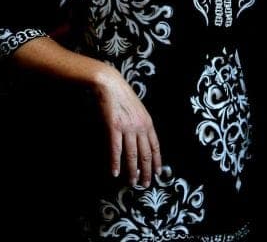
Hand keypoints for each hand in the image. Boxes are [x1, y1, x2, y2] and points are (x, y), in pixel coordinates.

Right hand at [93, 70, 161, 187]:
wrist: (109, 83)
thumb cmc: (122, 95)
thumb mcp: (138, 109)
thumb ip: (141, 123)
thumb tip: (141, 139)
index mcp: (147, 122)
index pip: (155, 146)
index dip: (157, 161)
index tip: (157, 173)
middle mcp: (140, 126)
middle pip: (146, 154)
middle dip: (147, 171)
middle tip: (145, 184)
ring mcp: (127, 127)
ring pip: (132, 155)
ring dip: (132, 171)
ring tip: (132, 182)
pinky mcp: (114, 127)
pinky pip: (116, 149)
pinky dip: (115, 163)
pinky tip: (115, 172)